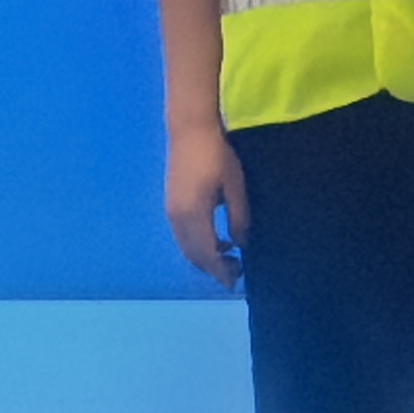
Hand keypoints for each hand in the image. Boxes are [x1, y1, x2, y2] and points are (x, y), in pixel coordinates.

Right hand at [166, 125, 249, 286]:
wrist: (191, 130)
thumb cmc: (218, 154)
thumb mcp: (236, 185)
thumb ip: (239, 217)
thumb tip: (242, 244)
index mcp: (193, 214)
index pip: (206, 253)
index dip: (220, 271)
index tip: (236, 281)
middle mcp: (177, 218)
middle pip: (193, 255)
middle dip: (213, 269)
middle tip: (237, 274)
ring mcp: (171, 211)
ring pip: (187, 246)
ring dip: (205, 258)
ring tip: (230, 259)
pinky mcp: (172, 204)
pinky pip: (183, 235)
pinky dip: (199, 245)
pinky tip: (218, 240)